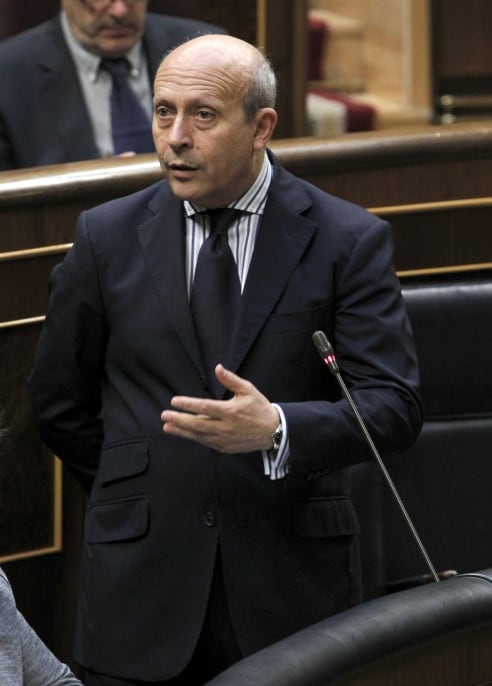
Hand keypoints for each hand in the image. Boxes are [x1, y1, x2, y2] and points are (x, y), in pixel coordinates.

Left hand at [160, 364, 278, 453]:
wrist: (272, 431)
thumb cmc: (259, 408)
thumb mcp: (248, 389)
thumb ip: (230, 380)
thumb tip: (217, 368)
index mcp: (230, 411)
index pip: (204, 407)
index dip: (188, 404)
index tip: (174, 401)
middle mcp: (225, 427)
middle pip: (197, 424)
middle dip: (179, 420)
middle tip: (164, 416)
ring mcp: (224, 439)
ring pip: (199, 436)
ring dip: (182, 432)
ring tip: (167, 427)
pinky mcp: (225, 447)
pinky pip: (206, 443)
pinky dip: (194, 438)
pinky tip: (184, 433)